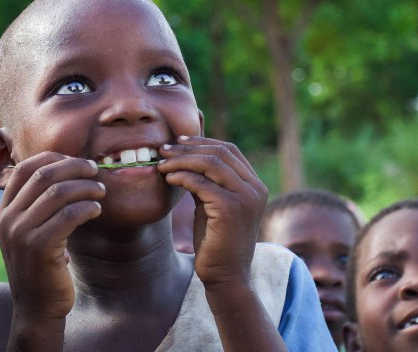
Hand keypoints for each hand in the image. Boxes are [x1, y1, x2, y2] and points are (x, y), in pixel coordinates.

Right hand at [0, 152, 104, 320]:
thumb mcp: (34, 230)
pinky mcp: (39, 248)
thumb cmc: (44, 264)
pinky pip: (68, 215)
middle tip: (95, 170)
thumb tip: (71, 169)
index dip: (54, 158)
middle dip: (74, 167)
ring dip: (85, 187)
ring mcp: (21, 233)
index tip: (78, 161)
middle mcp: (8, 219)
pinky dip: (87, 207)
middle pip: (43, 175)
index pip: (24, 168)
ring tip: (101, 191)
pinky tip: (97, 210)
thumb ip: (41, 204)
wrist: (37, 306)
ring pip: (58, 192)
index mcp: (5, 211)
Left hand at [157, 136, 267, 286]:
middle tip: (163, 150)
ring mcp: (246, 198)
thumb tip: (185, 155)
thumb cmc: (215, 241)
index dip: (203, 141)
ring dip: (182, 160)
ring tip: (161, 164)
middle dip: (188, 148)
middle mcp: (255, 188)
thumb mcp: (213, 204)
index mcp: (254, 185)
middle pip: (220, 152)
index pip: (230, 150)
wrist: (226, 276)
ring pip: (211, 163)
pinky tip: (169, 179)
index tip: (178, 140)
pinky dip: (182, 177)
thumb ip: (207, 181)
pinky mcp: (231, 209)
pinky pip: (202, 183)